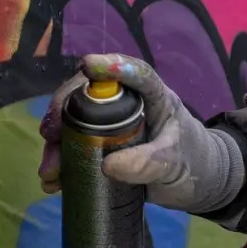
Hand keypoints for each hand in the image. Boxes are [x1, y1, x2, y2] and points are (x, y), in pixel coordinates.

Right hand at [38, 53, 244, 214]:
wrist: (197, 182)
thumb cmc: (194, 162)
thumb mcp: (175, 163)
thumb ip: (149, 163)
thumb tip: (108, 166)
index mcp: (155, 99)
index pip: (137, 74)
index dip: (113, 66)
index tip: (89, 64)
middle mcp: (129, 106)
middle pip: (91, 96)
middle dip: (65, 109)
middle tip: (49, 133)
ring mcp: (112, 126)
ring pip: (76, 123)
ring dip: (57, 144)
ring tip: (49, 170)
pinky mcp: (102, 148)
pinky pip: (75, 149)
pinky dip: (61, 163)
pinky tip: (52, 182)